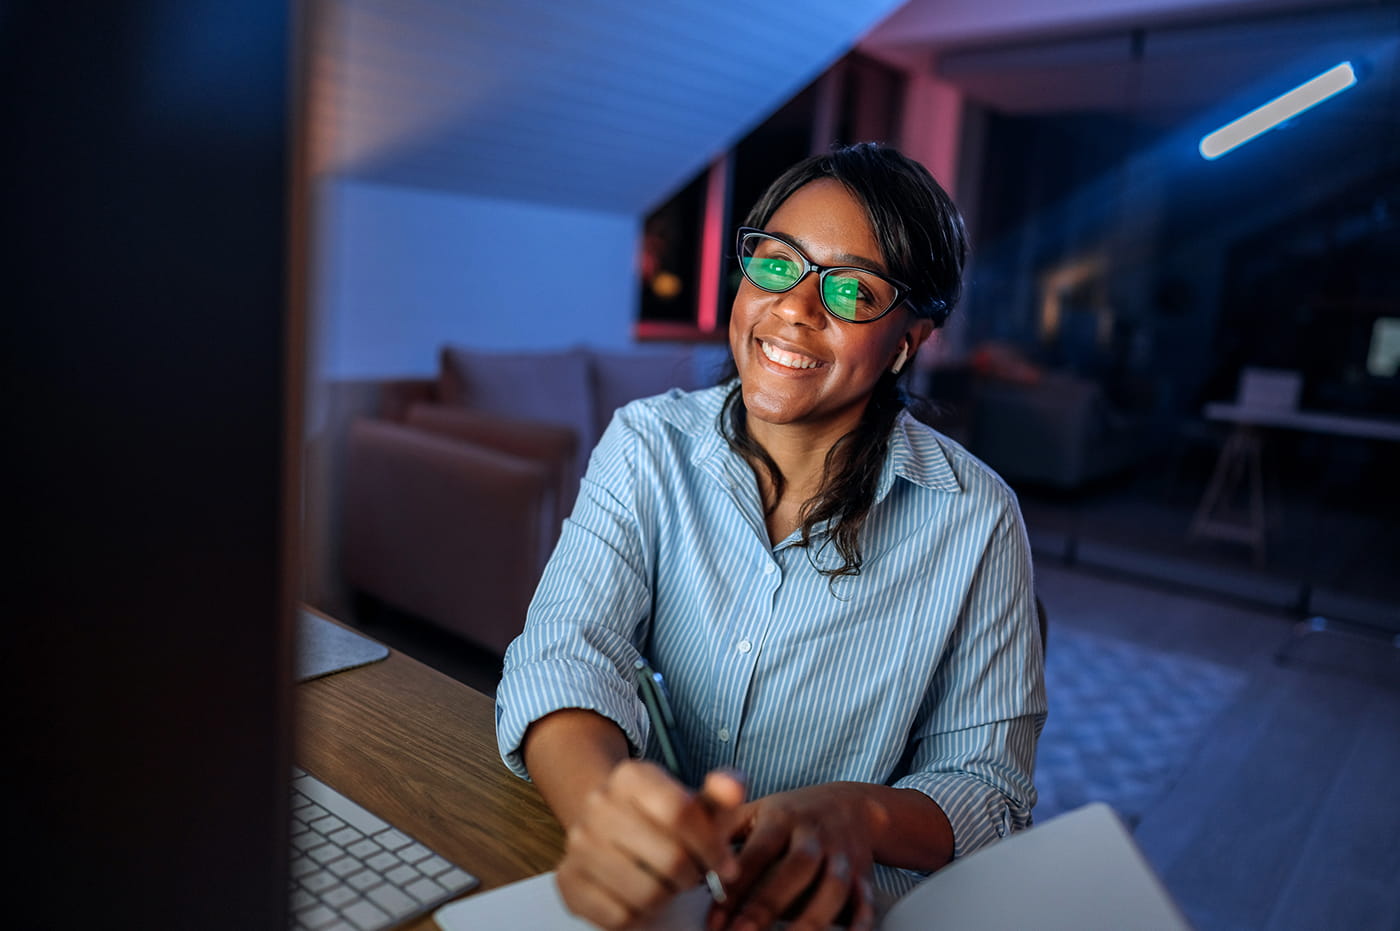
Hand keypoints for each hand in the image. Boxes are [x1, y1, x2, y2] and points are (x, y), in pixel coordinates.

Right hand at [554, 761, 744, 928]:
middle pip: (669, 858)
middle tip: (693, 876)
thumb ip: (722, 794)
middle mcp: (597, 805)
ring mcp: (578, 844)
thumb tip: (733, 787)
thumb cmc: (664, 820)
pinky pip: (619, 916)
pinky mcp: (568, 882)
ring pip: (647, 893)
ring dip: (668, 897)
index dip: (712, 846)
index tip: (725, 864)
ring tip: (668, 884)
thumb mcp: (697, 803)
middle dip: (693, 875)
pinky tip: (643, 896)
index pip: (681, 812)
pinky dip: (640, 916)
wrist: (614, 830)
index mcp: (630, 776)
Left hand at [708, 783, 888, 930]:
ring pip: (832, 887)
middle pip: (796, 867)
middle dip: (769, 903)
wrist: (852, 805)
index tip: (715, 919)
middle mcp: (814, 835)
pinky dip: (858, 925)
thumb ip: (722, 830)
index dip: (736, 885)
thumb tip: (687, 861)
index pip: (757, 851)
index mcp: (782, 818)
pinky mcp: (862, 877)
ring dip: (810, 920)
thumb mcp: (756, 810)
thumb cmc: (791, 814)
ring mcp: (841, 856)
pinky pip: (864, 902)